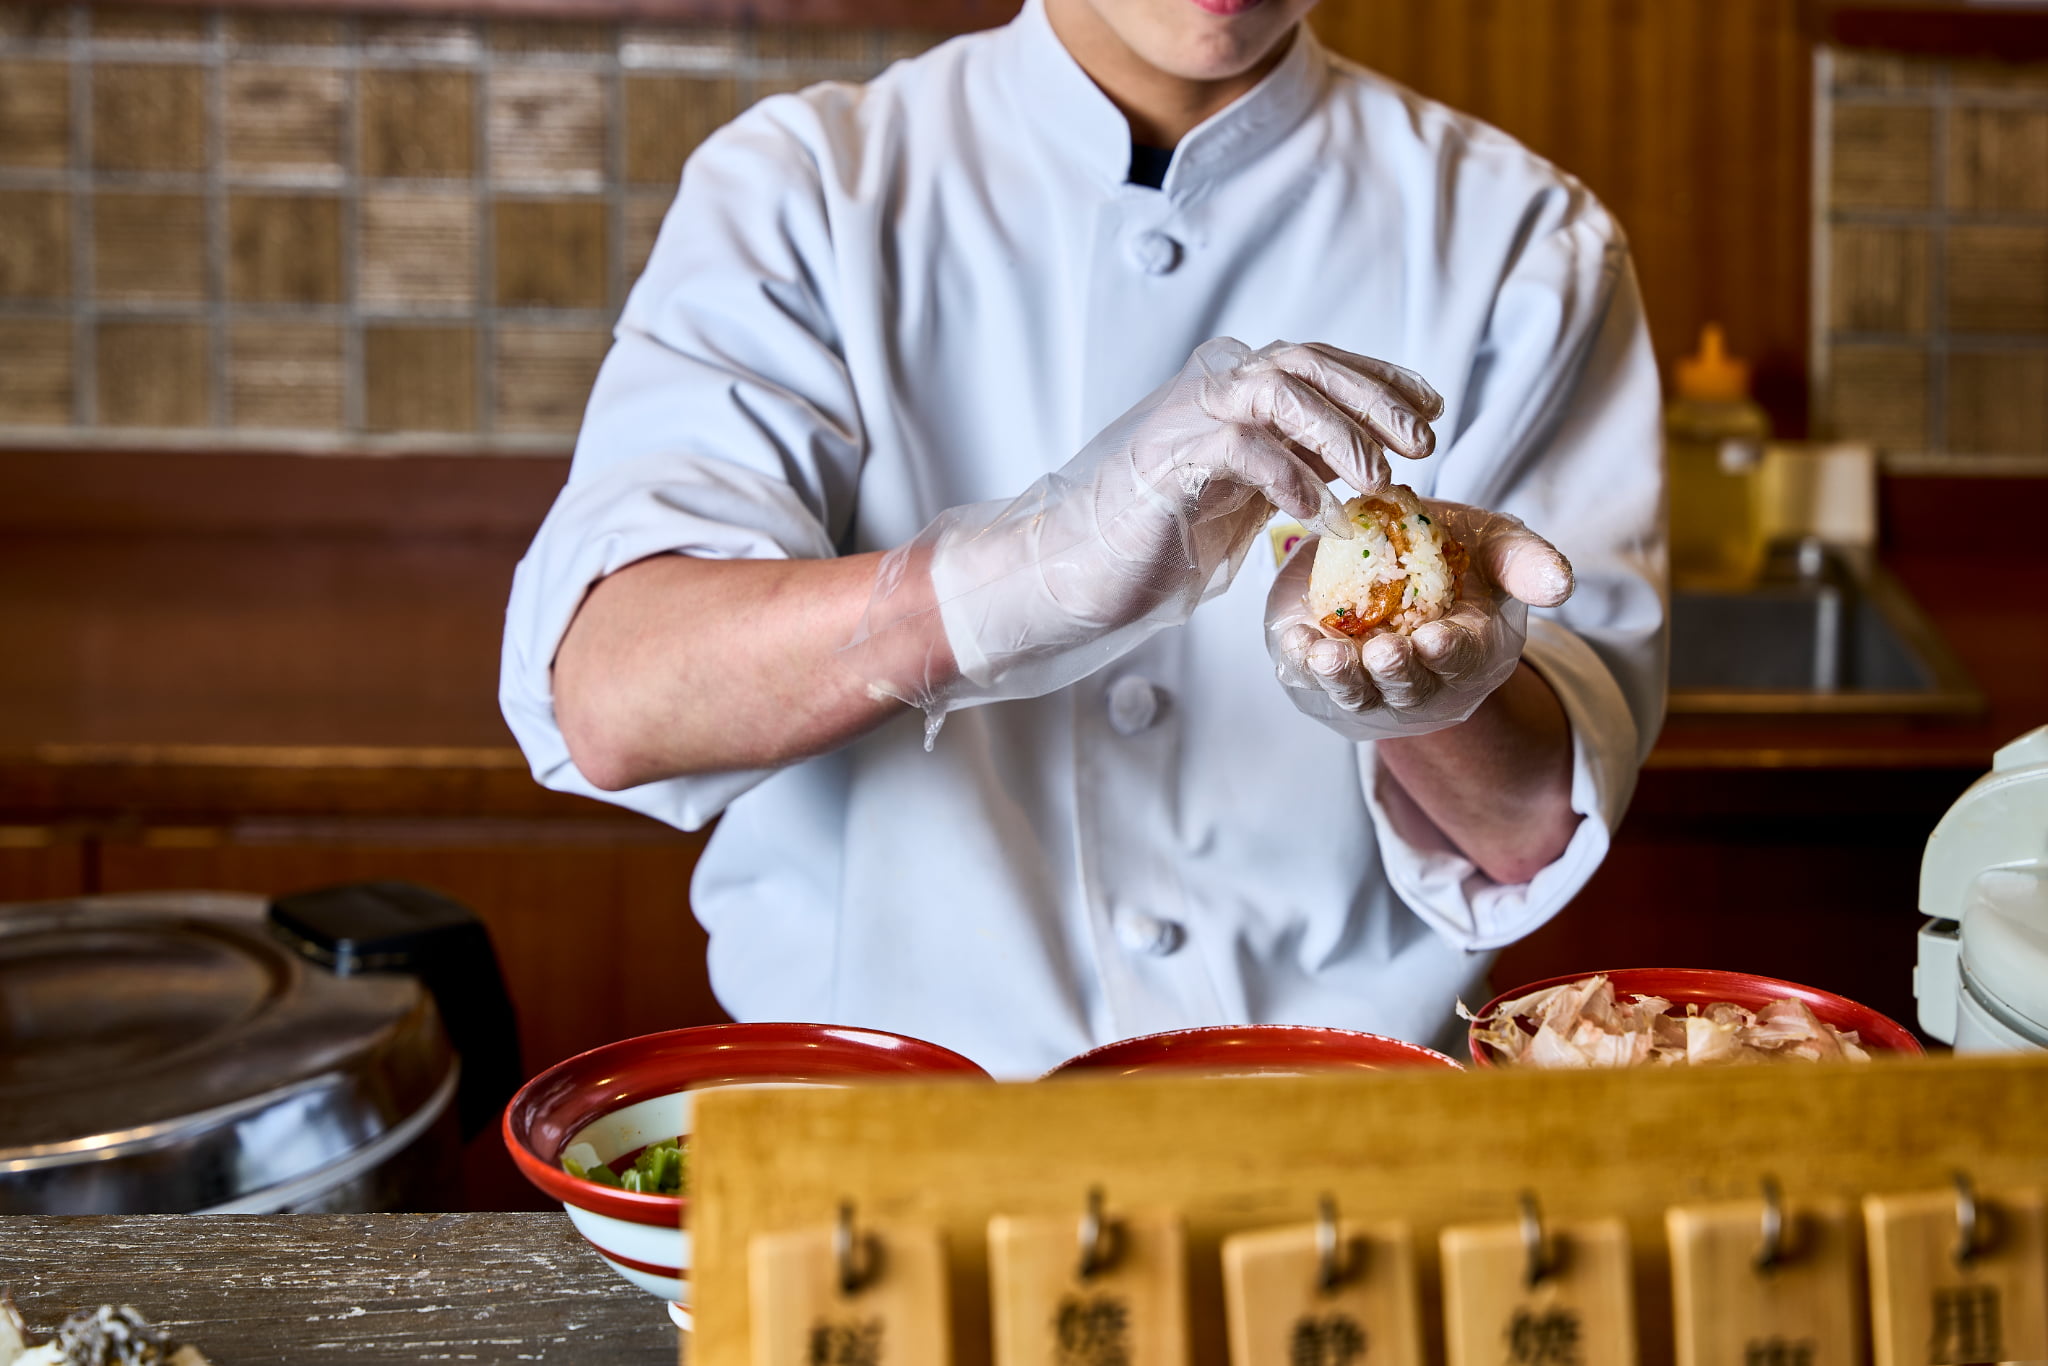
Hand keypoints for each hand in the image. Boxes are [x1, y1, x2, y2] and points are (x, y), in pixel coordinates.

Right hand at [846, 337, 1443, 738]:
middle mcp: (1209, 398)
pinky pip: (1237, 446)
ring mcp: (1185, 423)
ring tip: (1377, 476)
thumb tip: (1350, 466)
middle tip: (1424, 439)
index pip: (1317, 365)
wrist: (1073, 572)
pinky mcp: (1166, 463)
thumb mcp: (1239, 501)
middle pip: (1306, 363)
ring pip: (1276, 389)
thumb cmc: (1152, 543)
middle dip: (1374, 396)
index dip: (1379, 377)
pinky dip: (1284, 472)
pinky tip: (1314, 508)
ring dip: (1337, 428)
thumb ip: (1284, 470)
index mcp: (1230, 403)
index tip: (1430, 405)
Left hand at [1266, 499, 1573, 739]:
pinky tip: (1293, 642)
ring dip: (1343, 678)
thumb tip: (1562, 585)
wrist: (1383, 552)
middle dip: (1396, 672)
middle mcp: (1421, 676)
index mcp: (1469, 648)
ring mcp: (1369, 681)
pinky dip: (1299, 664)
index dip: (1450, 653)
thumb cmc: (1449, 551)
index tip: (1435, 639)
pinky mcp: (1323, 673)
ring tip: (1327, 655)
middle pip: (1410, 686)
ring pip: (1358, 692)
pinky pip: (1308, 679)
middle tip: (1385, 651)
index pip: (1463, 659)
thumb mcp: (1492, 543)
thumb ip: (1525, 561)